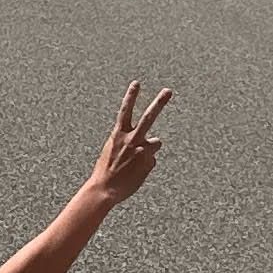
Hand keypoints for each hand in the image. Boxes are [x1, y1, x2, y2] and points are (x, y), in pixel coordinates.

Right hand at [87, 81, 171, 204]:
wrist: (104, 189)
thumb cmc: (106, 171)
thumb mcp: (112, 150)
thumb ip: (128, 142)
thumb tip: (148, 144)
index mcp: (118, 134)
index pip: (125, 110)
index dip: (131, 96)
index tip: (136, 83)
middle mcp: (131, 140)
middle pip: (148, 117)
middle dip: (159, 103)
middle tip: (168, 91)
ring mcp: (142, 151)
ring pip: (156, 142)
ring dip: (151, 148)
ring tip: (136, 160)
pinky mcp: (148, 163)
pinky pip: (151, 161)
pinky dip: (144, 166)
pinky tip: (134, 173)